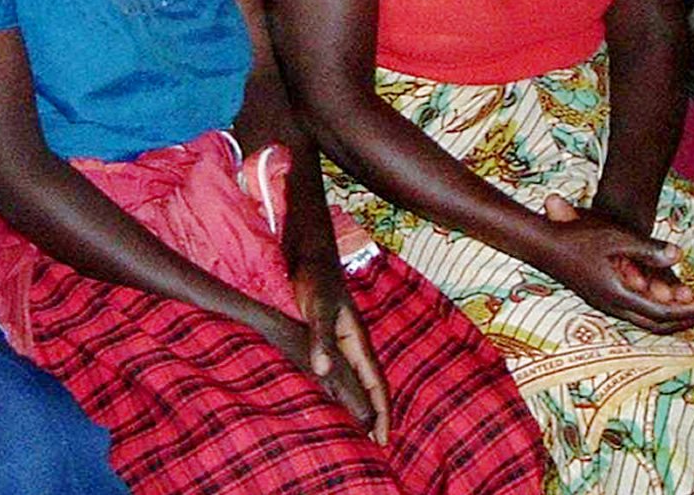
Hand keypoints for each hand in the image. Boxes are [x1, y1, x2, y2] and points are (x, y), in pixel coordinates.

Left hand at [289, 259, 391, 444]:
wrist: (311, 250)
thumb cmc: (315, 277)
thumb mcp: (317, 307)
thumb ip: (321, 337)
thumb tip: (323, 372)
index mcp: (358, 339)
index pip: (376, 383)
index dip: (381, 412)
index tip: (382, 440)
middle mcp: (354, 341)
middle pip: (371, 384)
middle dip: (376, 414)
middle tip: (375, 443)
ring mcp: (343, 337)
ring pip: (358, 377)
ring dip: (362, 401)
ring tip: (359, 426)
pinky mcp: (328, 332)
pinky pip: (344, 368)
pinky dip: (345, 387)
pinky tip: (335, 392)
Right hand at [535, 193, 693, 332]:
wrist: (543, 245)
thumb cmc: (578, 238)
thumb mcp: (615, 239)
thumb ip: (648, 249)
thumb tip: (679, 254)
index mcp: (618, 295)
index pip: (662, 313)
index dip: (688, 311)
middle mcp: (614, 306)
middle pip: (657, 325)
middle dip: (686, 319)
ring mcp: (607, 305)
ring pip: (647, 322)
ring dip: (673, 316)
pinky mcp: (604, 298)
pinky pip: (638, 313)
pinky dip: (658, 311)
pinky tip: (665, 300)